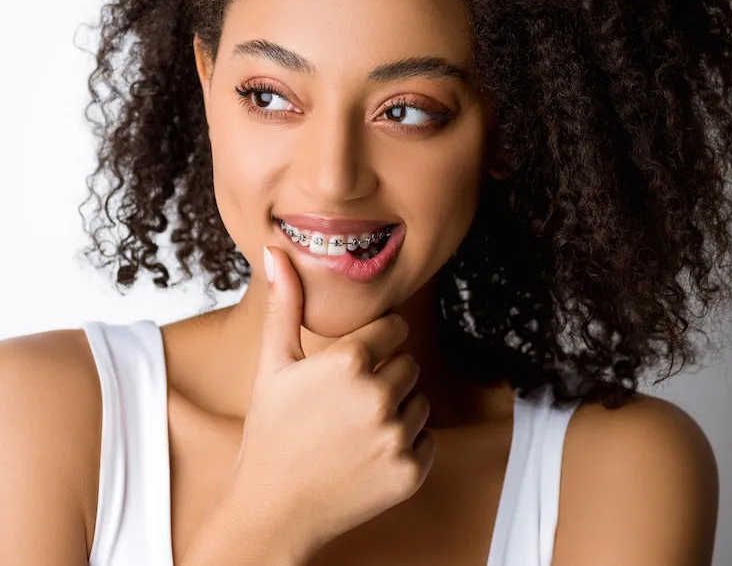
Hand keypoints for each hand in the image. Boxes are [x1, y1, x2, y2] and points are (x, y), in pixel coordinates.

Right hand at [229, 245, 434, 555]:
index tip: (354, 364)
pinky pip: (429, 440)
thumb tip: (276, 251)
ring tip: (355, 431)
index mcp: (349, 361)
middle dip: (385, 378)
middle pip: (409, 365)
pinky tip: (368, 455)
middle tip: (346, 405)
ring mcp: (397, 436)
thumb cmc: (270, 433)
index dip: (375, 344)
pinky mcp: (411, 471)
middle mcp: (378, 396)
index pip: (395, 328)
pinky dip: (406, 446)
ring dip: (398, 411)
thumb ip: (284, 305)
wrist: (273, 510)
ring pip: (422, 402)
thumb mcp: (273, 365)